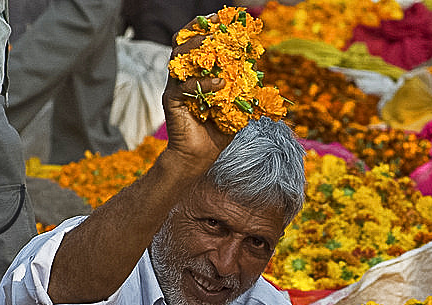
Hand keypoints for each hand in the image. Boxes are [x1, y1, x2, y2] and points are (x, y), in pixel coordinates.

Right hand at [162, 20, 234, 166]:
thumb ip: (242, 92)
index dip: (207, 30)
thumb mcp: (235, 110)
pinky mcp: (172, 101)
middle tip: (216, 23)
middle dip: (199, 30)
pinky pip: (185, 86)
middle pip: (183, 44)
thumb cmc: (215, 135)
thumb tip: (259, 76)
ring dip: (197, 48)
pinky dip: (204, 83)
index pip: (197, 46)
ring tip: (216, 45)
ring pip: (178, 57)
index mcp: (195, 75)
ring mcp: (175, 87)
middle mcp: (183, 77)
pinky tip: (220, 83)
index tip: (222, 19)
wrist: (197, 158)